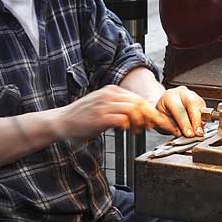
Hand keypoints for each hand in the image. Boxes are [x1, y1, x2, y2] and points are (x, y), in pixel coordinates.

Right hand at [57, 85, 175, 140]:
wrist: (62, 121)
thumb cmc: (83, 117)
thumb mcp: (103, 108)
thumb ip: (121, 110)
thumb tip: (142, 119)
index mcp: (112, 91)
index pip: (138, 99)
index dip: (151, 111)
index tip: (160, 121)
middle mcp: (109, 95)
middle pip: (139, 103)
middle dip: (151, 117)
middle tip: (156, 127)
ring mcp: (104, 105)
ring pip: (133, 110)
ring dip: (141, 122)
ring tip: (139, 130)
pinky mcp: (99, 117)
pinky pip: (121, 119)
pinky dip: (128, 126)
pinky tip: (126, 131)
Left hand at [155, 86, 205, 137]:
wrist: (165, 106)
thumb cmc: (162, 112)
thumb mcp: (158, 120)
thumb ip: (169, 126)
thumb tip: (179, 133)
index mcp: (169, 96)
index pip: (179, 110)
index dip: (185, 123)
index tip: (189, 134)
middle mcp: (182, 93)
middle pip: (193, 104)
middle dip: (197, 120)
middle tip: (198, 133)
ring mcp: (193, 95)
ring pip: (201, 106)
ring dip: (201, 120)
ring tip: (199, 132)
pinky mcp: (200, 101)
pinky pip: (205, 109)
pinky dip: (203, 120)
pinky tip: (200, 127)